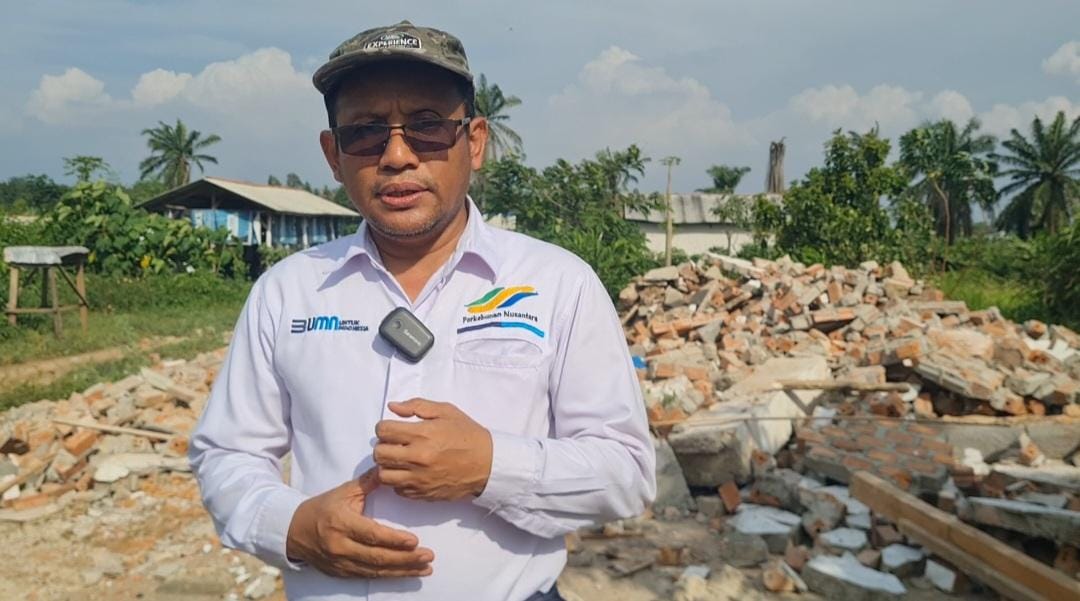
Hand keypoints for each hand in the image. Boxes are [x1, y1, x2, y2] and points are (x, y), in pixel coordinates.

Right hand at [285, 469, 433, 577]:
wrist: (294, 531)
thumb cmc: (323, 508)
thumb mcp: (344, 491)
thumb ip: (368, 482)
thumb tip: (388, 467)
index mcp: (341, 523)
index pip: (371, 534)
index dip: (394, 539)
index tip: (414, 541)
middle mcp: (341, 546)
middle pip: (377, 557)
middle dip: (405, 559)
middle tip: (428, 556)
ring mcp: (341, 563)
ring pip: (376, 571)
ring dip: (403, 571)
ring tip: (425, 568)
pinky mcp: (342, 573)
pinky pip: (370, 577)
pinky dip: (391, 576)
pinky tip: (408, 574)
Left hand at [373, 398, 493, 500]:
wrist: (488, 465)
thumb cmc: (469, 436)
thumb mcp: (447, 411)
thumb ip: (417, 406)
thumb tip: (393, 407)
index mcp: (422, 434)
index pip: (383, 431)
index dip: (385, 427)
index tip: (392, 428)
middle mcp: (417, 458)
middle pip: (379, 453)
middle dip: (384, 446)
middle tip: (395, 444)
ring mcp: (418, 479)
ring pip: (384, 475)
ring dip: (388, 465)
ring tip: (400, 460)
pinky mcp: (422, 494)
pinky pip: (397, 489)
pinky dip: (399, 481)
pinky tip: (410, 472)